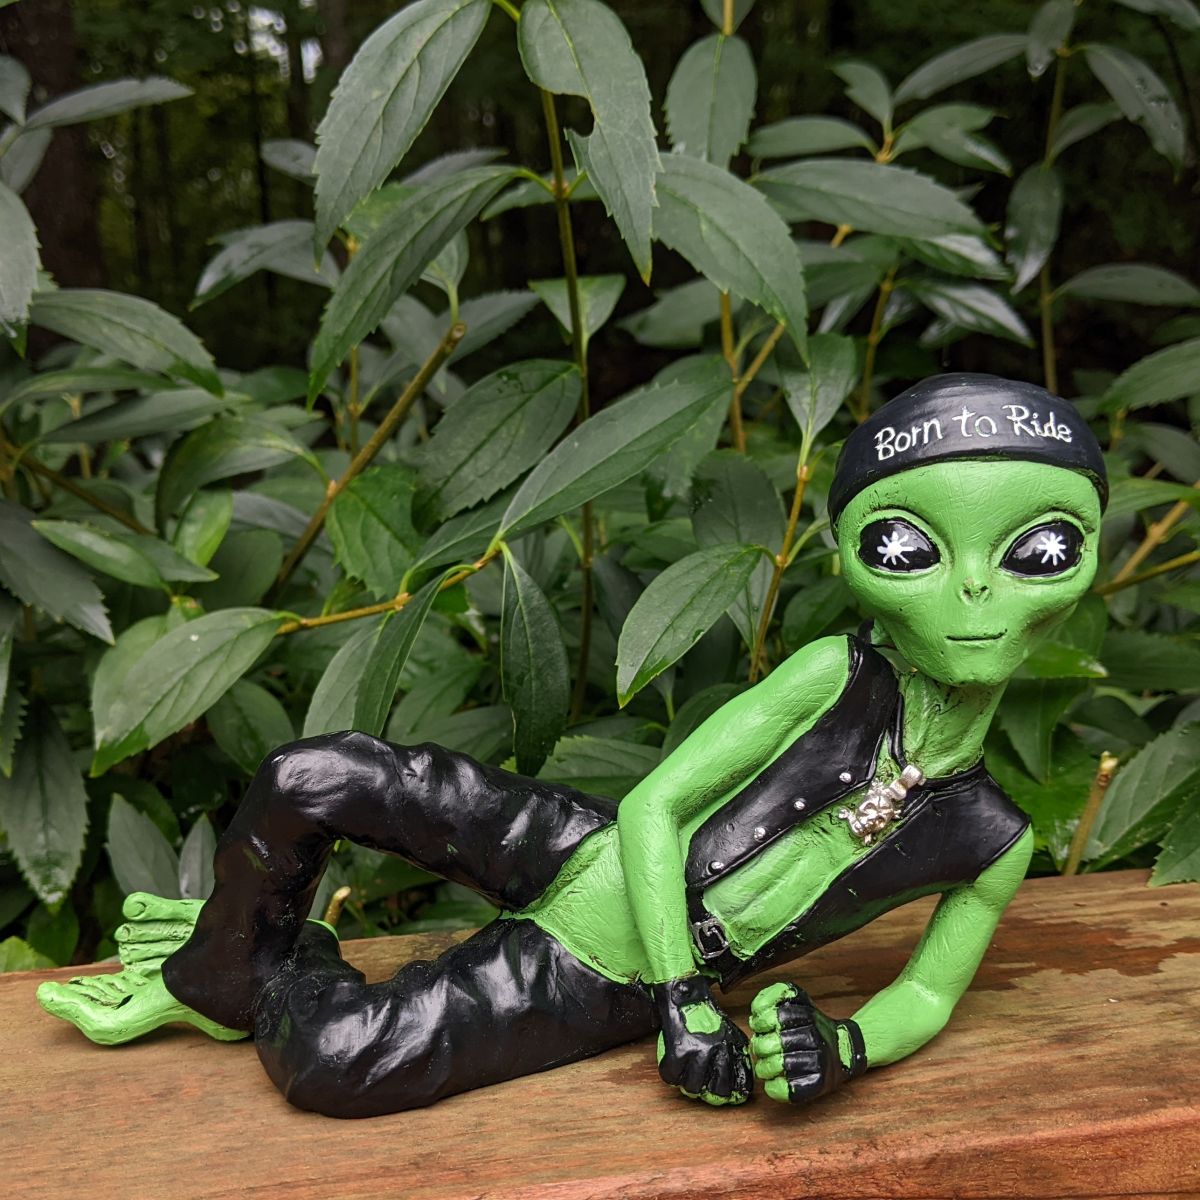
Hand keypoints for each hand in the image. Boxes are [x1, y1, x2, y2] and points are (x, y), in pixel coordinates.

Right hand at [652, 976, 751, 1105]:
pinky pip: (672, 1076)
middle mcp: (715, 1050)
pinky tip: (674, 1068)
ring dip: (688, 1084)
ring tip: (687, 1075)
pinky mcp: (677, 1050)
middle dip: (711, 1093)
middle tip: (703, 1085)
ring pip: (693, 1088)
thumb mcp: (729, 1032)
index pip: (738, 1082)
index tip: (728, 1096)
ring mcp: (696, 1051)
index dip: (734, 1094)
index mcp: (730, 1047)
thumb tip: (742, 1081)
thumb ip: (735, 1054)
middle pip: (718, 1090)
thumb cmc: (706, 1016)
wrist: (685, 996)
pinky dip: (671, 1075)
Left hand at [749, 981, 866, 1103]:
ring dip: (764, 1067)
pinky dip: (773, 1086)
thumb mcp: (797, 1000)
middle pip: (774, 1042)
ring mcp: (818, 1061)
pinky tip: (774, 1080)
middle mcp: (815, 1038)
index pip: (778, 1017)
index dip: (761, 1021)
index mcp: (808, 1016)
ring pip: (778, 1065)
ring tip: (766, 1065)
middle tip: (761, 1047)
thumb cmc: (812, 1027)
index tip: (759, 1026)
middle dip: (760, 1045)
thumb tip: (757, 1007)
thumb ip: (776, 994)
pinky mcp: (817, 1083)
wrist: (842, 1050)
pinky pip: (787, 1089)